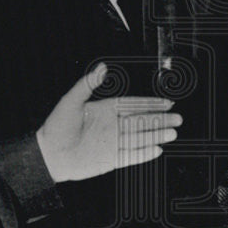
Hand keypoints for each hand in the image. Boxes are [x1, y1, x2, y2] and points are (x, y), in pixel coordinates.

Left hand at [36, 63, 181, 181]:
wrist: (49, 154)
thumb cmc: (56, 127)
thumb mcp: (71, 101)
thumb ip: (88, 84)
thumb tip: (101, 68)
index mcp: (106, 110)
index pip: (134, 105)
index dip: (151, 103)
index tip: (166, 102)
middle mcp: (112, 126)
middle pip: (142, 121)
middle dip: (160, 119)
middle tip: (177, 118)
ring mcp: (113, 142)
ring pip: (140, 137)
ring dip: (156, 135)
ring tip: (173, 133)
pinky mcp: (111, 159)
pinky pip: (132, 155)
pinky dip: (144, 153)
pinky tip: (157, 149)